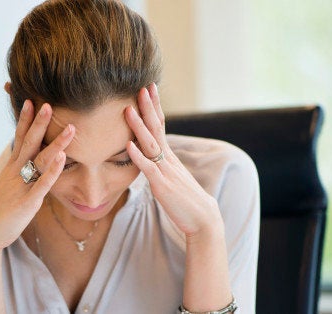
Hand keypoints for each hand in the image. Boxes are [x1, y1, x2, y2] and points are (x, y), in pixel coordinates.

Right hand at [0, 100, 74, 252]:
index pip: (19, 139)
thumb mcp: (9, 188)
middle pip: (29, 143)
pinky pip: (42, 184)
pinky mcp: (27, 202)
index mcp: (11, 169)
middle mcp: (15, 174)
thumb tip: (32, 166)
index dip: (25, 120)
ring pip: (40, 160)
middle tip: (48, 104)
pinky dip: (53, 170)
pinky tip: (62, 158)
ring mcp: (21, 186)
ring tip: (71, 128)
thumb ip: (20, 176)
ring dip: (56, 143)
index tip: (30, 100)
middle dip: (39, 123)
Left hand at [124, 83, 223, 237]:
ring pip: (150, 144)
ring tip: (128, 109)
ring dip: (139, 126)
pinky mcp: (162, 186)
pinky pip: (148, 169)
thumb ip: (161, 165)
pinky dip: (138, 156)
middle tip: (142, 87)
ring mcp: (165, 172)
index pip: (161, 125)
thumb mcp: (172, 177)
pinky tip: (128, 145)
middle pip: (157, 128)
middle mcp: (168, 160)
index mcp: (169, 157)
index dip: (154, 107)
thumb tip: (150, 156)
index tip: (149, 88)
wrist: (203, 219)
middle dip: (149, 107)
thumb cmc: (185, 200)